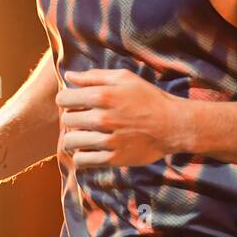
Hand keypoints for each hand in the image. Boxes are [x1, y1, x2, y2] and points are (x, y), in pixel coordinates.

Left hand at [56, 68, 182, 167]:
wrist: (173, 125)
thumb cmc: (148, 98)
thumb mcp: (124, 78)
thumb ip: (94, 76)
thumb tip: (69, 75)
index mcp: (103, 95)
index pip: (63, 99)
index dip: (66, 100)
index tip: (74, 103)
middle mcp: (102, 118)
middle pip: (66, 120)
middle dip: (71, 119)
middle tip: (83, 119)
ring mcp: (108, 140)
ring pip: (70, 142)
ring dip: (74, 138)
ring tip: (84, 135)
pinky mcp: (114, 158)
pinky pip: (82, 160)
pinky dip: (81, 156)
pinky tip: (90, 149)